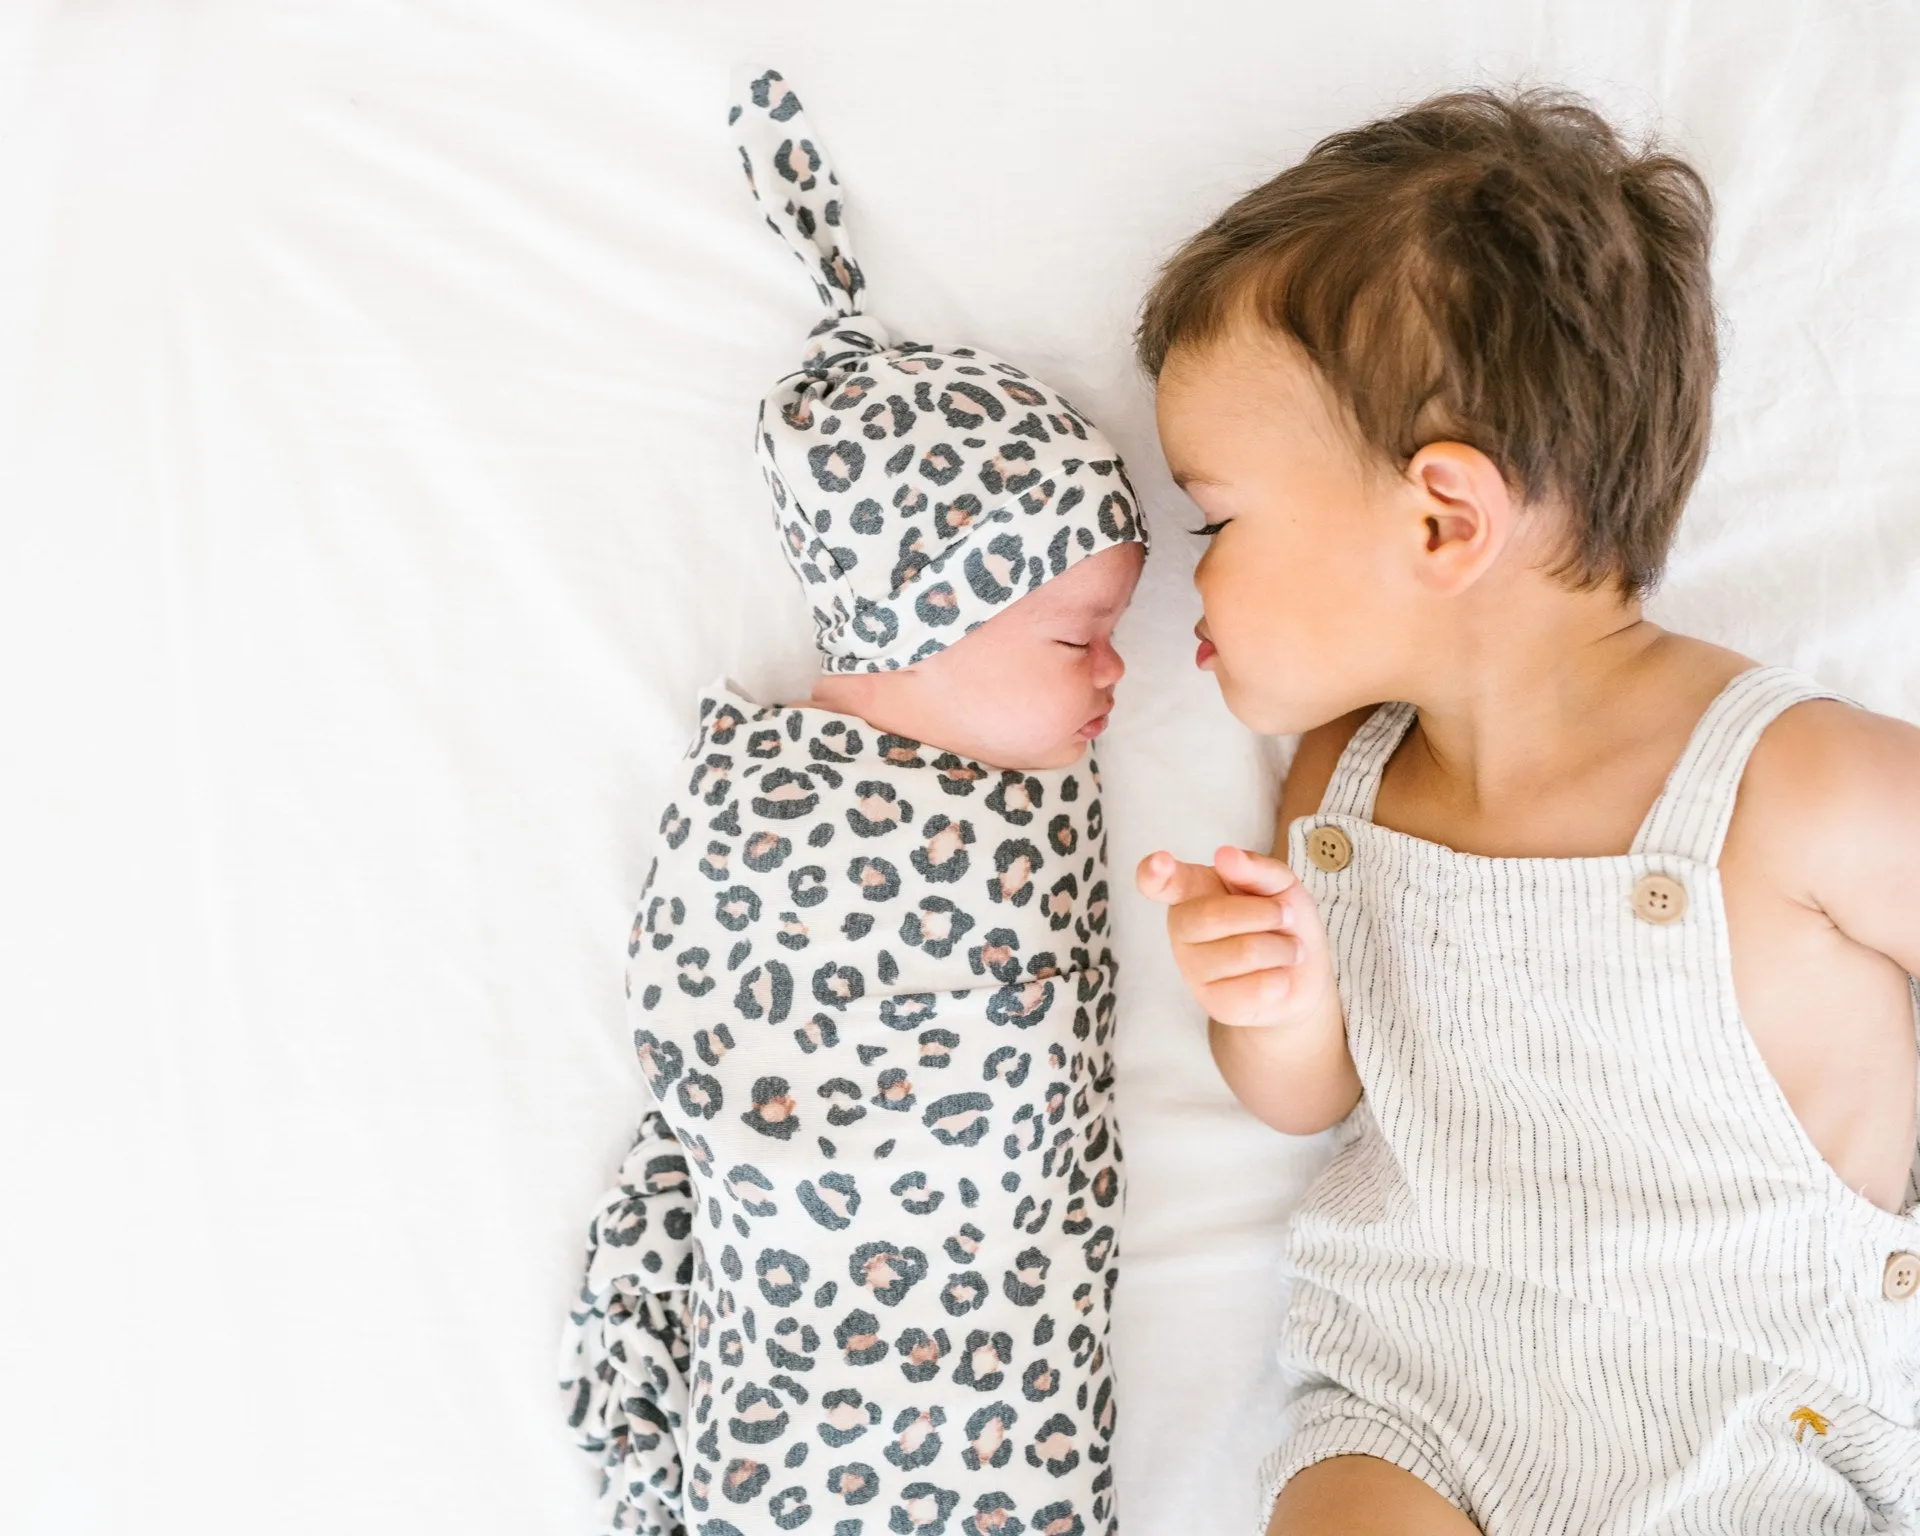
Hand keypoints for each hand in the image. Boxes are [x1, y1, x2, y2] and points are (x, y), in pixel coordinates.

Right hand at [1136, 845, 1338, 1031]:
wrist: (1304, 974)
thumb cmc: (1282, 921)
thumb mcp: (1280, 885)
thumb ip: (1257, 868)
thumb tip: (1225, 855)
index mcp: (1191, 890)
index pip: (1159, 881)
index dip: (1155, 872)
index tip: (1159, 863)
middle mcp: (1183, 929)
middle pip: (1212, 916)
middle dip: (1266, 914)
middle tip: (1287, 916)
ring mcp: (1194, 970)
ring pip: (1243, 953)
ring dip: (1282, 948)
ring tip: (1287, 949)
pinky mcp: (1214, 1005)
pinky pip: (1254, 989)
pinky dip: (1281, 980)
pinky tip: (1277, 977)